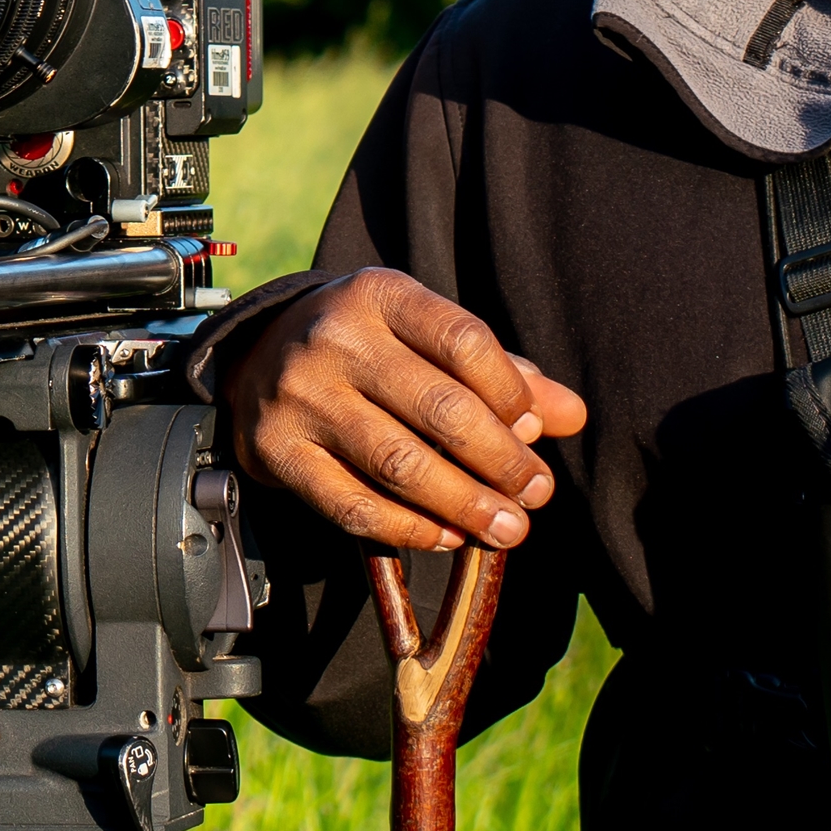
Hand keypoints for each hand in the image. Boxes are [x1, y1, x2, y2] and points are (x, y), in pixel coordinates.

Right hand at [219, 270, 589, 554]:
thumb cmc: (368, 347)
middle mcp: (335, 339)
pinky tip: (447, 536)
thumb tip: (572, 416)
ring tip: (506, 527)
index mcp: (380, 295)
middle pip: (439, 408)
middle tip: (536, 494)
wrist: (258, 358)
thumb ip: (501, 373)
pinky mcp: (277, 451)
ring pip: (398, 463)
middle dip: (501, 461)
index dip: (511, 392)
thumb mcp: (426, 339)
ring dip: (464, 505)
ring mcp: (300, 396)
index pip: (464, 341)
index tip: (535, 431)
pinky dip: (409, 528)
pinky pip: (353, 505)